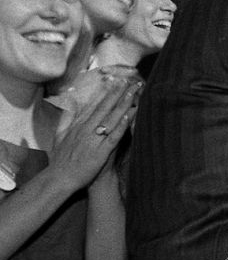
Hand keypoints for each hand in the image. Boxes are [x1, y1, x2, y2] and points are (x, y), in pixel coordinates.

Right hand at [48, 72, 139, 192]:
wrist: (60, 178)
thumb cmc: (61, 159)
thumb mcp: (60, 136)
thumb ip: (66, 121)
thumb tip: (70, 107)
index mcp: (79, 125)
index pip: (95, 105)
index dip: (107, 93)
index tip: (116, 81)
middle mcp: (86, 129)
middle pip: (105, 108)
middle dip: (119, 93)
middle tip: (131, 81)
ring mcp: (94, 140)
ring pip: (111, 119)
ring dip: (124, 104)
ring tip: (134, 93)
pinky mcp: (100, 152)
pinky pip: (113, 137)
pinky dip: (121, 126)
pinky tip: (129, 116)